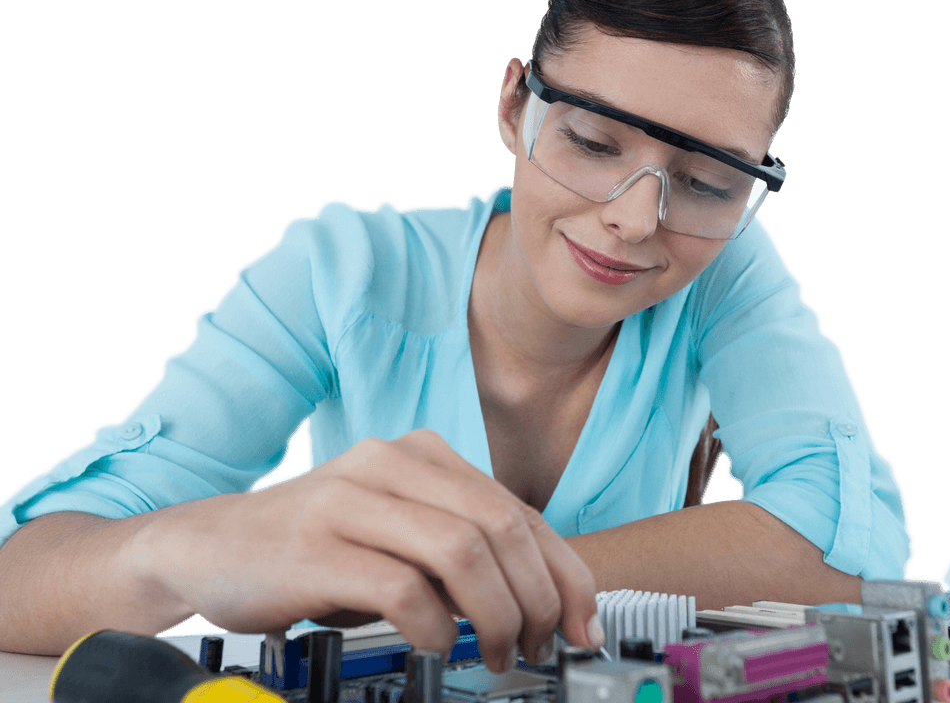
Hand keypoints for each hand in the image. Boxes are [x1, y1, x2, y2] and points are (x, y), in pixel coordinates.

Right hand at [131, 429, 600, 671]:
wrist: (209, 547)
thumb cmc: (314, 547)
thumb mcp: (397, 534)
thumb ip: (462, 551)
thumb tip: (545, 603)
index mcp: (421, 454)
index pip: (519, 511)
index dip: (564, 572)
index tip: (583, 622)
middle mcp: (390, 462)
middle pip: (501, 526)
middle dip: (537, 597)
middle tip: (537, 645)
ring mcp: (350, 500)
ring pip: (462, 550)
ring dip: (496, 614)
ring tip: (494, 651)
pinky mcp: (315, 547)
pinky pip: (402, 587)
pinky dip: (433, 625)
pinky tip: (431, 643)